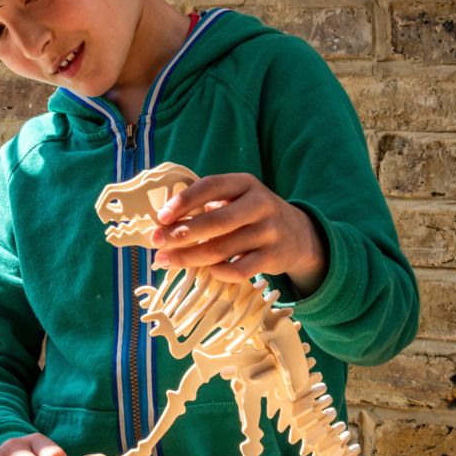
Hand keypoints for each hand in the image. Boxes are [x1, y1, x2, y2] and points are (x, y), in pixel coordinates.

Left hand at [151, 172, 326, 293]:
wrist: (298, 235)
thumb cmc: (252, 216)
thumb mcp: (236, 200)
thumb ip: (207, 205)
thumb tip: (164, 224)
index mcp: (245, 183)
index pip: (210, 186)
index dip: (184, 201)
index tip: (161, 217)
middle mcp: (260, 204)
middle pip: (214, 221)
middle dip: (181, 234)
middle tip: (157, 243)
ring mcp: (269, 231)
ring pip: (223, 248)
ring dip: (190, 257)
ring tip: (167, 261)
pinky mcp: (274, 256)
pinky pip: (240, 269)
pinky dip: (219, 272)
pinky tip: (207, 271)